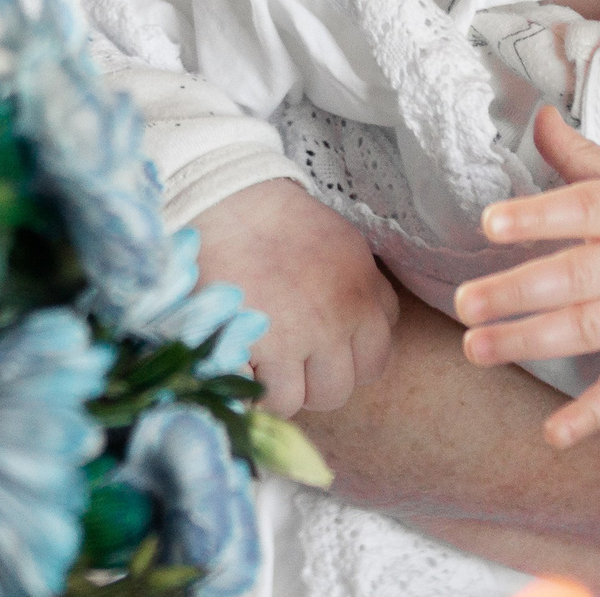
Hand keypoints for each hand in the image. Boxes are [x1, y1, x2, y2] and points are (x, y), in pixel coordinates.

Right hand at [191, 177, 398, 418]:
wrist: (223, 198)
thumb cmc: (275, 219)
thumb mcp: (342, 244)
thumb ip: (360, 289)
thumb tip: (363, 331)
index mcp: (362, 292)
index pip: (376, 358)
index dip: (345, 358)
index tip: (320, 348)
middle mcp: (338, 319)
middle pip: (340, 388)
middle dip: (311, 380)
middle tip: (283, 356)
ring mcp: (298, 337)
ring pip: (301, 401)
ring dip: (277, 388)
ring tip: (254, 357)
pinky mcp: (257, 347)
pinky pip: (262, 398)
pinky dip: (246, 388)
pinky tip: (236, 358)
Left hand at [453, 107, 599, 448]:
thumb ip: (582, 159)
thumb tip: (537, 115)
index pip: (586, 208)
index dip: (539, 215)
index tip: (491, 221)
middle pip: (578, 276)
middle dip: (519, 291)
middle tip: (465, 303)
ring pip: (590, 330)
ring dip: (532, 342)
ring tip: (476, 349)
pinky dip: (593, 414)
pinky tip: (554, 434)